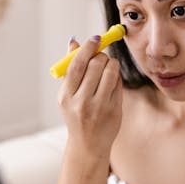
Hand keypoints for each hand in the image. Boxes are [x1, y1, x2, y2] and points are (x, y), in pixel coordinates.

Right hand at [57, 35, 122, 155]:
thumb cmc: (77, 114)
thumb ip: (71, 69)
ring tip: (108, 66)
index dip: (88, 48)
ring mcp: (99, 107)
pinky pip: (118, 84)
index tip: (95, 39)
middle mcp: (81, 102)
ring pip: (110, 72)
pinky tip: (112, 80)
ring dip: (111, 63)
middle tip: (101, 56)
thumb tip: (74, 41)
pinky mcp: (114, 111)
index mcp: (66, 96)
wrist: (88, 144)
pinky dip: (116, 76)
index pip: (77, 65)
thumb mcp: (68, 95)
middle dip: (101, 55)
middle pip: (95, 65)